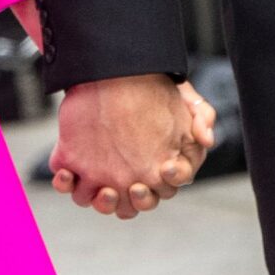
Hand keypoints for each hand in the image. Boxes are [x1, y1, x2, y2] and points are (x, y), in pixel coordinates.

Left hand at [49, 74, 216, 218]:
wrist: (112, 72)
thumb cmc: (152, 89)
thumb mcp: (185, 96)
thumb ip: (203, 115)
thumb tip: (207, 138)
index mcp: (161, 167)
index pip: (171, 185)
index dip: (172, 179)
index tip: (166, 167)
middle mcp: (134, 176)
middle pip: (140, 202)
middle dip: (139, 199)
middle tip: (135, 187)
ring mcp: (104, 173)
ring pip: (105, 202)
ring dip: (104, 202)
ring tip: (104, 191)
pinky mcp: (77, 164)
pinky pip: (71, 184)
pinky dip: (67, 183)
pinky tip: (68, 173)